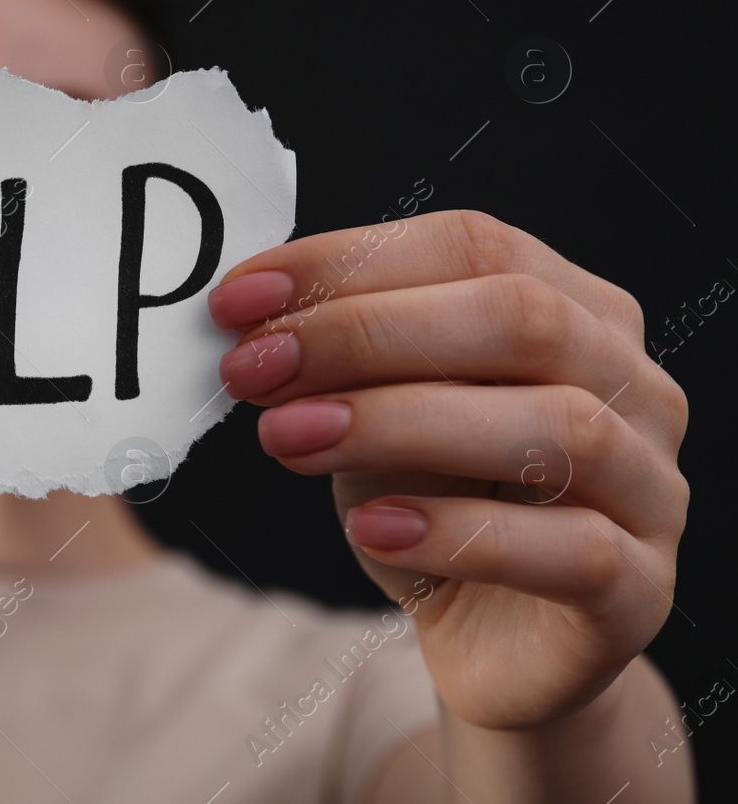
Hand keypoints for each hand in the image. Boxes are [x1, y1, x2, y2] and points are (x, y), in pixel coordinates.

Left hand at [206, 209, 688, 729]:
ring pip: (558, 427)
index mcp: (575, 310)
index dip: (349, 262)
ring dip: (401, 423)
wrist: (492, 645)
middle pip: (521, 319)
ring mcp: (653, 488)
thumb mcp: (374, 412)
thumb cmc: (432, 503)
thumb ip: (336, 356)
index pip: (474, 245)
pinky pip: (572, 549)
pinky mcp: (641, 590)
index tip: (236, 301)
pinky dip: (461, 534)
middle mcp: (633, 385)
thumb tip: (246, 312)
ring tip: (290, 440)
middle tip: (254, 369)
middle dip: (366, 334)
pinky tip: (373, 529)